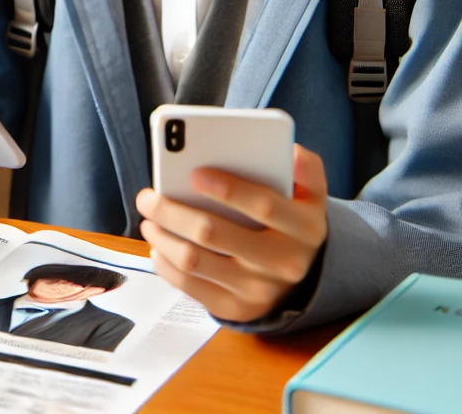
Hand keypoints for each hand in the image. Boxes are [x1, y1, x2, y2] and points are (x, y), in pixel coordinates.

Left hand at [134, 144, 328, 322]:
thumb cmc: (294, 225)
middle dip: (174, 212)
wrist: (302, 281)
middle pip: (215, 234)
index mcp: (304, 228)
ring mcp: (257, 290)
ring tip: (150, 219)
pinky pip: (190, 286)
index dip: (228, 188)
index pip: (264, 205)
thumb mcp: (312, 198)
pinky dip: (166, 264)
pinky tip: (158, 246)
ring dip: (164, 237)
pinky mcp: (235, 309)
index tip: (194, 173)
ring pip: (195, 261)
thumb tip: (292, 152)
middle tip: (148, 197)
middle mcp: (283, 263)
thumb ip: (307, 171)